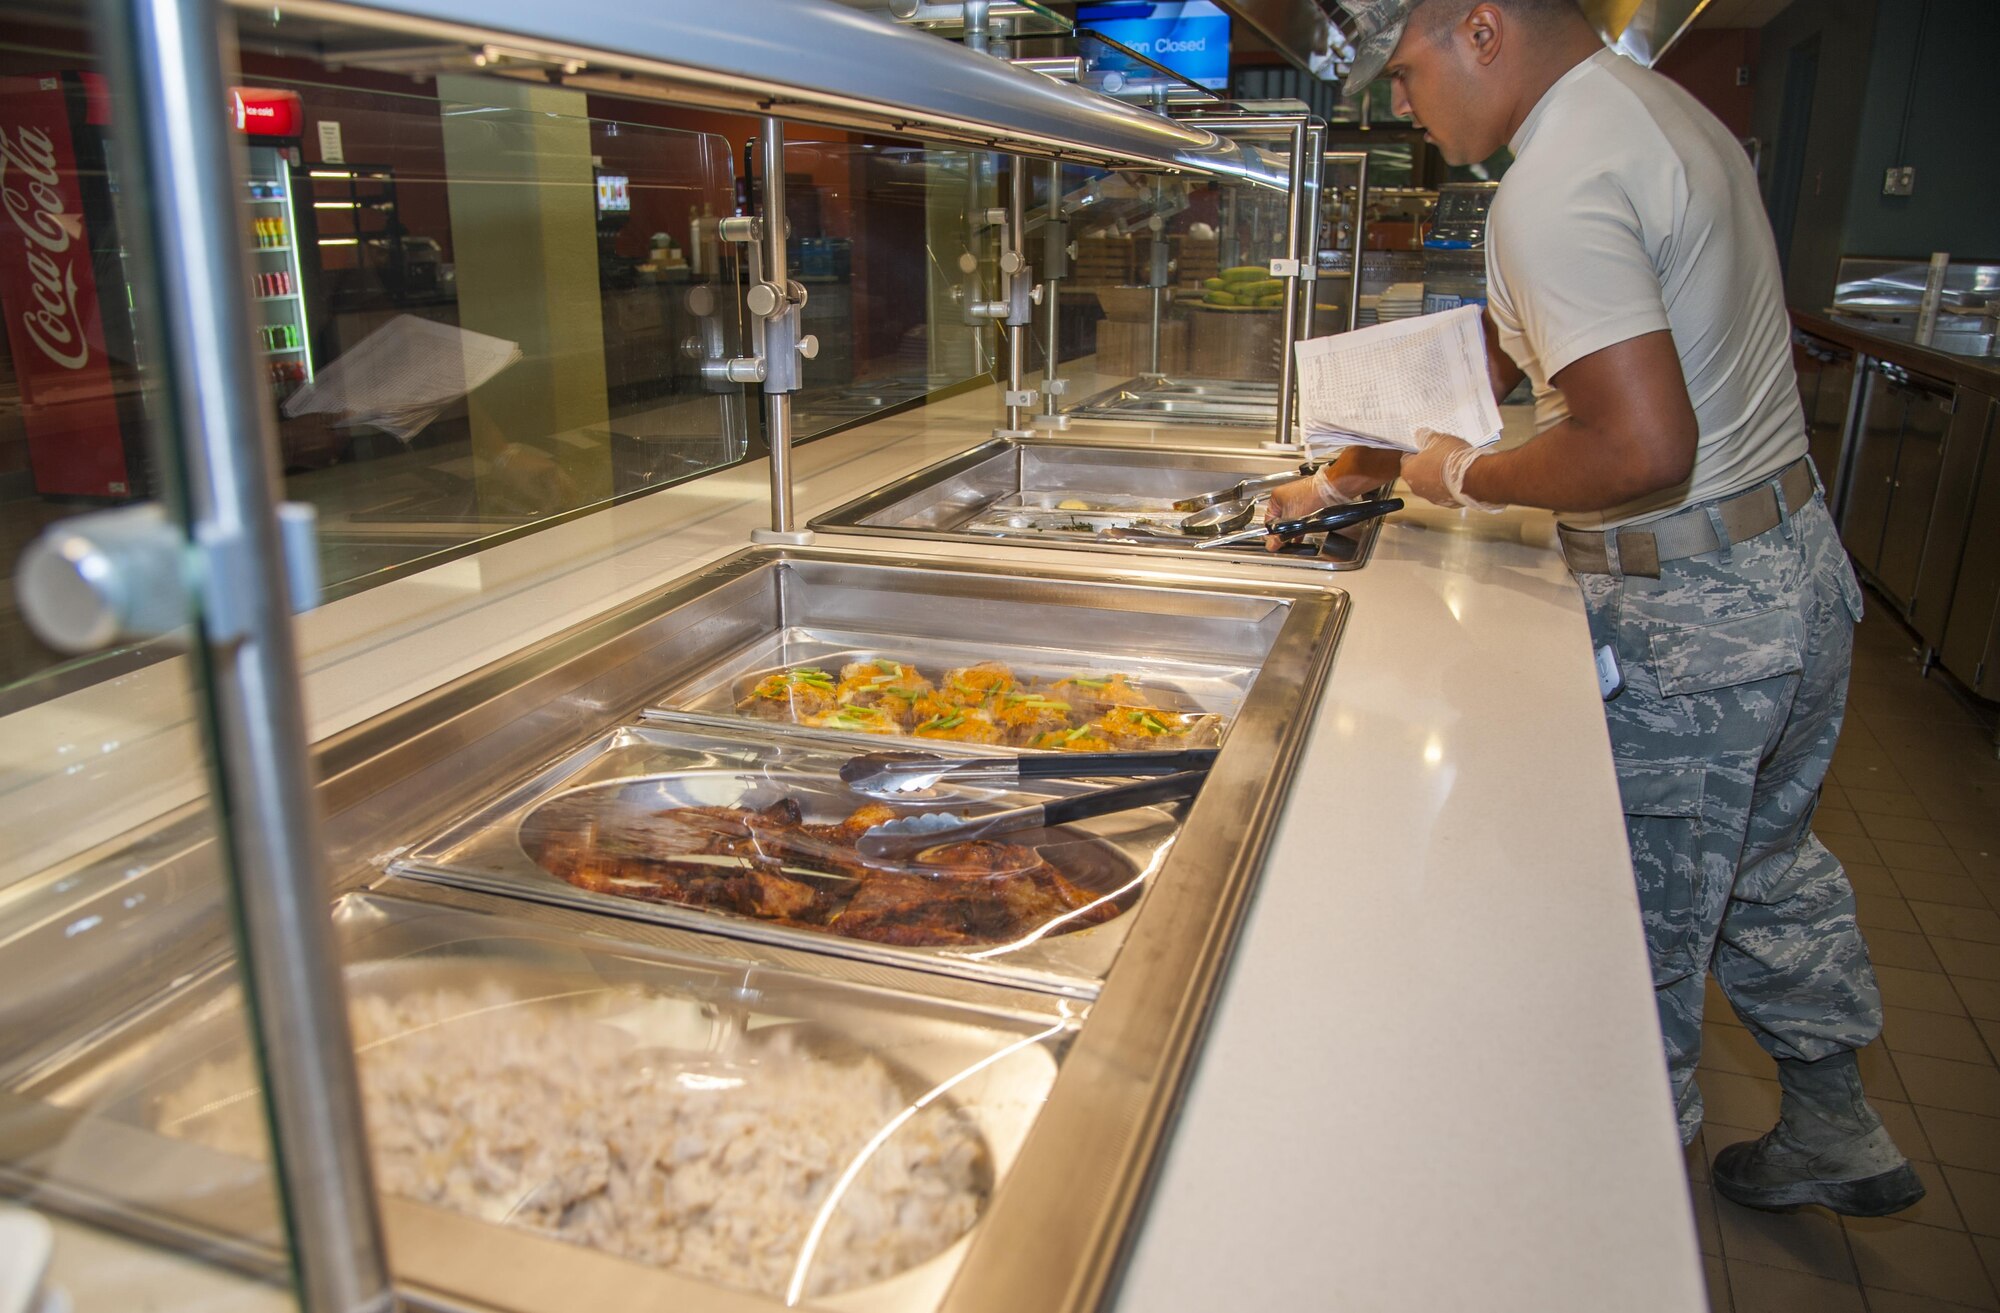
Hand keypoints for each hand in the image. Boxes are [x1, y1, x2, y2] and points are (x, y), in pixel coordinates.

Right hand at [1261, 457, 1380, 551]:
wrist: (1332, 492)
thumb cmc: (1312, 498)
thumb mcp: (1292, 522)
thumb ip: (1280, 536)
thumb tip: (1272, 545)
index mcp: (1276, 497)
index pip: (1268, 521)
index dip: (1271, 534)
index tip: (1274, 544)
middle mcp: (1286, 496)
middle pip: (1280, 520)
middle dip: (1283, 532)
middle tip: (1284, 543)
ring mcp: (1297, 499)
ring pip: (1292, 520)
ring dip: (1293, 530)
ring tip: (1295, 539)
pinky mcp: (1308, 503)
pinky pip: (1301, 517)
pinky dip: (1301, 526)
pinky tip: (1303, 534)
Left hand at [1400, 428, 1471, 506]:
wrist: (1473, 477)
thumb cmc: (1451, 458)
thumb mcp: (1437, 439)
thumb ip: (1425, 437)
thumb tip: (1420, 435)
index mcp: (1408, 471)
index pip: (1407, 457)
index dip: (1418, 449)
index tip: (1427, 445)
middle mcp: (1416, 488)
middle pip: (1419, 471)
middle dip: (1428, 462)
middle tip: (1441, 452)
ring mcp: (1432, 497)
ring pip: (1432, 482)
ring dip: (1439, 474)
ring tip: (1453, 463)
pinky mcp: (1447, 503)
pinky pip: (1445, 491)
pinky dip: (1450, 484)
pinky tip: (1459, 475)